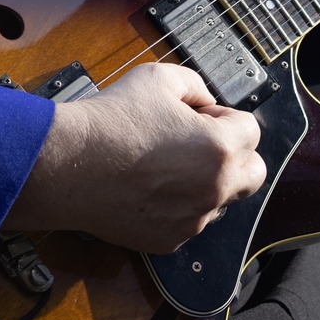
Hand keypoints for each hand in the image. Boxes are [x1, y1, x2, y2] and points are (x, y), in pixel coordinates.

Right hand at [16, 61, 265, 253]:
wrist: (66, 165)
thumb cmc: (109, 121)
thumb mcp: (158, 78)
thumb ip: (196, 86)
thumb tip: (206, 103)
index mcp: (219, 148)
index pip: (252, 130)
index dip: (225, 118)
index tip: (200, 116)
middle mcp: (214, 189)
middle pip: (253, 174)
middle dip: (235, 155)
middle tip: (201, 143)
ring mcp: (192, 220)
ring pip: (220, 200)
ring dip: (206, 182)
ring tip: (165, 165)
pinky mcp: (169, 240)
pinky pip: (189, 221)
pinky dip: (179, 206)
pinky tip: (148, 188)